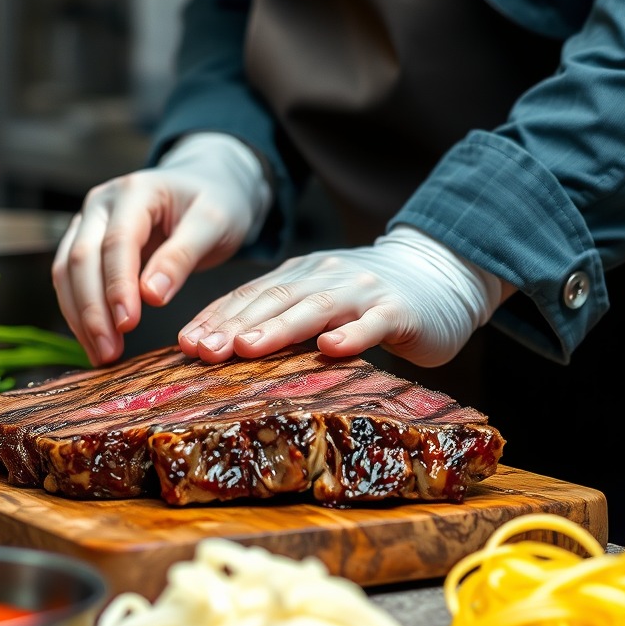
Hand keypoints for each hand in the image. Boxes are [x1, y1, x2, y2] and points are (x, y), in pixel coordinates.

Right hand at [52, 132, 272, 363]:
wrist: (208, 185)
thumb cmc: (215, 202)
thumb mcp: (213, 224)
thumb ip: (181, 256)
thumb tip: (150, 295)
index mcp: (135, 191)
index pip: (117, 242)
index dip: (118, 286)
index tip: (127, 324)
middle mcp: (101, 203)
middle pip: (81, 259)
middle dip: (92, 309)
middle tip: (108, 352)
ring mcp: (89, 222)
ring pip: (66, 271)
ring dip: (80, 316)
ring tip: (101, 355)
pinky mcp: (86, 242)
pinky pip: (71, 279)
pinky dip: (80, 312)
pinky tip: (95, 341)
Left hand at [179, 225, 504, 366]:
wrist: (439, 275)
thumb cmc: (368, 300)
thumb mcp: (318, 301)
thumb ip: (280, 317)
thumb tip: (221, 348)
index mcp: (300, 276)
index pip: (250, 296)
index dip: (217, 317)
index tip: (185, 343)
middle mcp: (325, 278)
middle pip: (274, 300)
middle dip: (235, 325)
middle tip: (202, 350)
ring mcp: (362, 292)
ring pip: (315, 308)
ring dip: (279, 328)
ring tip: (248, 347)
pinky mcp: (398, 312)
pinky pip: (372, 324)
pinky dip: (351, 335)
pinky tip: (331, 349)